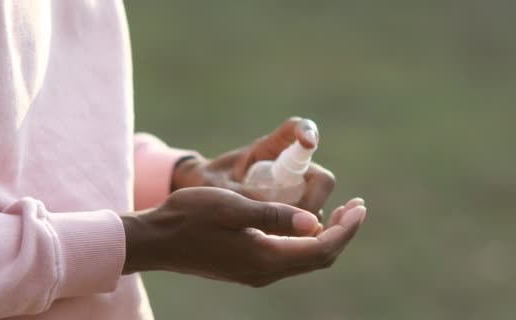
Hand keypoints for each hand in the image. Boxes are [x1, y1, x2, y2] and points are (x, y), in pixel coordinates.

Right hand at [122, 187, 365, 286]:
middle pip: (318, 258)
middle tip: (356, 207)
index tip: (360, 206)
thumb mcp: (232, 207)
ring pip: (304, 259)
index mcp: (264, 258)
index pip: (321, 248)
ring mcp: (254, 272)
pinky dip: (305, 241)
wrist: (156, 240)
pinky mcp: (246, 266)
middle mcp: (264, 272)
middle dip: (342, 233)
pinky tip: (304, 221)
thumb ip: (273, 215)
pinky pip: (288, 257)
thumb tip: (314, 222)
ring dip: (325, 236)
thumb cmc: (189, 217)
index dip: (346, 229)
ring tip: (339, 212)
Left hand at [171, 117, 334, 219]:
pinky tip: (275, 244)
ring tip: (273, 233)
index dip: (307, 132)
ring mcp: (293, 190)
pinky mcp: (291, 211)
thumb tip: (268, 209)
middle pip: (321, 180)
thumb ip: (242, 193)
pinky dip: (296, 234)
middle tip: (293, 219)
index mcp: (268, 148)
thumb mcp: (217, 187)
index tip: (308, 142)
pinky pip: (305, 225)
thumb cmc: (205, 185)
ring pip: (316, 206)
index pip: (296, 129)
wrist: (198, 202)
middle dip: (313, 200)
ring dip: (303, 221)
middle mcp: (287, 167)